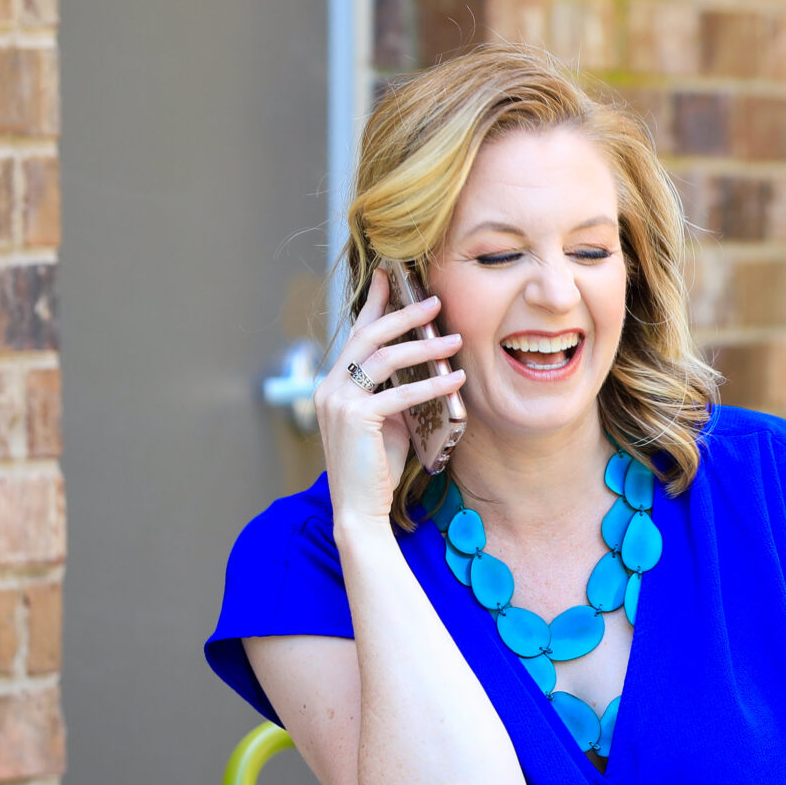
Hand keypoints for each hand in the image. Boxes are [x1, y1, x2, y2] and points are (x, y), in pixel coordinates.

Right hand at [315, 266, 465, 526]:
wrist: (359, 508)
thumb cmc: (374, 466)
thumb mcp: (385, 420)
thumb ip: (394, 392)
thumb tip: (425, 369)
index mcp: (333, 384)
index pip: (355, 334)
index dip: (373, 303)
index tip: (390, 276)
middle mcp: (330, 387)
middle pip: (367, 336)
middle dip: (402, 314)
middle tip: (435, 301)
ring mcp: (338, 402)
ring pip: (383, 359)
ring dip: (424, 346)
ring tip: (455, 339)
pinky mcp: (356, 419)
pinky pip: (399, 393)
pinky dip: (431, 383)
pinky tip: (455, 378)